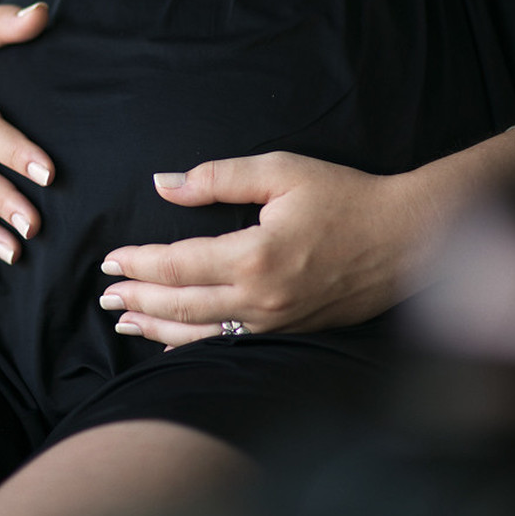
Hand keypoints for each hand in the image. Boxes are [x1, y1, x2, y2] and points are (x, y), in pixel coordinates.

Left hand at [98, 152, 425, 346]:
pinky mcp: (291, 331)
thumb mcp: (282, 172)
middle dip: (137, 301)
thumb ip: (218, 178)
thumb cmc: (347, 198)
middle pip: (180, 306)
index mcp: (253, 256)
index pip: (177, 265)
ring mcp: (276, 322)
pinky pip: (230, 342)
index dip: (138, 264)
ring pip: (201, 333)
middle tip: (105, 296)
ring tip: (124, 323)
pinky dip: (195, 343)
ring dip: (157, 329)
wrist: (409, 239)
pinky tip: (176, 342)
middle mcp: (260, 298)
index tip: (110, 261)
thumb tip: (164, 183)